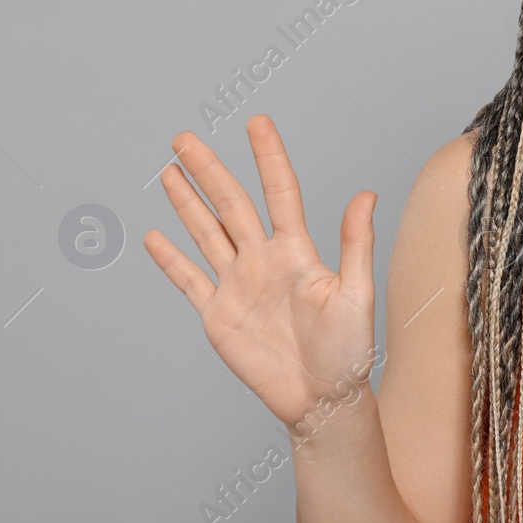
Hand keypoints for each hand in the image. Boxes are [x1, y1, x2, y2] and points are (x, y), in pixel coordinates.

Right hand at [143, 114, 378, 430]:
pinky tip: (155, 236)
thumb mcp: (357, 294)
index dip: (268, 157)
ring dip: (187, 203)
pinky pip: (189, 281)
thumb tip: (367, 194)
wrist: (323, 399)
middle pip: (231, 204)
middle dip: (208, 170)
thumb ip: (356, 244)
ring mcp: (238, 285)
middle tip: (184, 138)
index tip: (257, 122)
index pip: (280, 192)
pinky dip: (170, 260)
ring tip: (170, 171)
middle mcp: (264, 261)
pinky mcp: (218, 315)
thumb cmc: (349, 350)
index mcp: (297, 252)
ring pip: (206, 233)